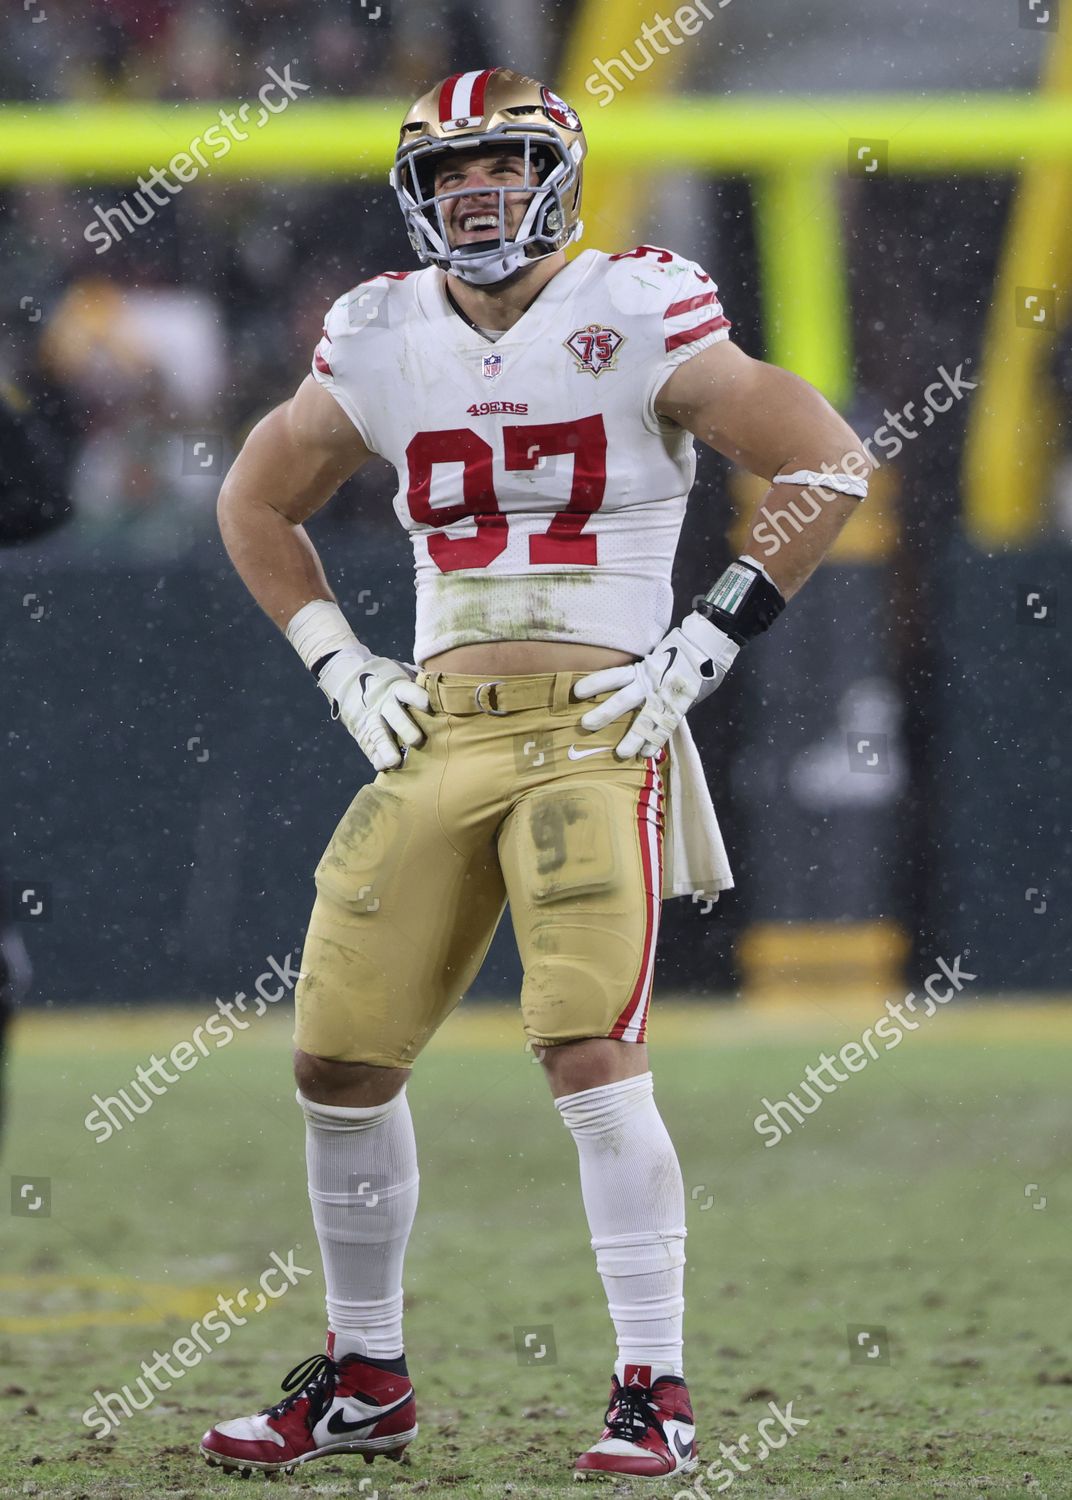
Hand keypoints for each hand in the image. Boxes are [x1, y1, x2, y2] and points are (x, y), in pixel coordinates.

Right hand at [316, 648, 429, 770]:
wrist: (353, 682)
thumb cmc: (391, 681)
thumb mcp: (403, 672)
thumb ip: (421, 680)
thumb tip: (447, 685)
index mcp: (397, 688)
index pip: (407, 691)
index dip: (418, 697)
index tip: (428, 705)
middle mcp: (385, 704)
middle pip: (394, 715)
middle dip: (405, 728)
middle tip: (417, 740)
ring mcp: (372, 720)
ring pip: (378, 733)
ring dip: (386, 748)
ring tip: (395, 762)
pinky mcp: (364, 734)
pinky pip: (369, 746)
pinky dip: (375, 757)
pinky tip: (382, 766)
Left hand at [573, 612, 738, 758]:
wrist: (706, 646)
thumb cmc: (676, 654)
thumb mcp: (654, 660)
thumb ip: (639, 675)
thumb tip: (615, 688)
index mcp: (641, 669)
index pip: (613, 675)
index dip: (596, 683)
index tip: (576, 692)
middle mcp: (650, 682)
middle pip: (623, 699)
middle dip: (604, 713)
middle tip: (585, 724)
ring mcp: (665, 696)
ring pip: (646, 718)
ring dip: (633, 737)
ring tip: (620, 753)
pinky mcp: (680, 706)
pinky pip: (666, 726)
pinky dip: (656, 740)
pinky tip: (646, 754)